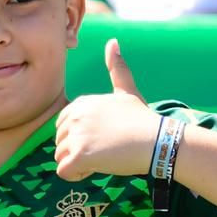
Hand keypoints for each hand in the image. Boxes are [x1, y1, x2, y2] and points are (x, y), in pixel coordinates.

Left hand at [54, 39, 162, 181]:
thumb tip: (113, 42)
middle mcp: (75, 115)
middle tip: (105, 149)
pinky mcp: (79, 155)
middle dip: (77, 151)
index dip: (80, 137)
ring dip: (78, 164)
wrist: (157, 141)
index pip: (62, 126)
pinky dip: (78, 175)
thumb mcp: (127, 91)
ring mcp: (76, 135)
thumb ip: (117, 68)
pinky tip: (96, 167)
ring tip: (103, 158)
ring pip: (60, 158)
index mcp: (81, 103)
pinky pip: (64, 172)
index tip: (104, 138)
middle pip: (60, 143)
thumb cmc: (143, 120)